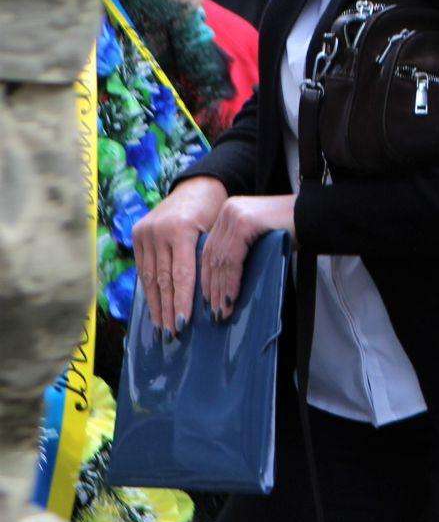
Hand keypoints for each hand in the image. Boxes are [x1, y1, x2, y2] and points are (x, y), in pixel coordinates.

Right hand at [132, 178, 226, 333]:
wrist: (199, 186)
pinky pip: (143, 268)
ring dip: (156, 305)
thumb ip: (207, 259)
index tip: (184, 324)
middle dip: (168, 309)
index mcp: (180, 229)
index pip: (180, 273)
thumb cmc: (217, 212)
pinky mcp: (137, 235)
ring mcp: (145, 233)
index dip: (182, 300)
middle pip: (162, 279)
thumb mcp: (216, 232)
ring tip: (162, 329)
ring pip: (150, 277)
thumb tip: (208, 298)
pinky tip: (154, 308)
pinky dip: (149, 290)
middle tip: (172, 335)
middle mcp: (158, 231)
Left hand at [200, 194, 294, 320]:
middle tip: (216, 312)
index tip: (209, 301)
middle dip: (213, 287)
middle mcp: (229, 209)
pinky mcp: (244, 222)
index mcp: (230, 211)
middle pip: (212, 255)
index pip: (211, 249)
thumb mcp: (263, 239)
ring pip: (220, 259)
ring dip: (221, 289)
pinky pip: (232, 258)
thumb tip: (225, 283)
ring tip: (223, 312)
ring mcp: (235, 214)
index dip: (208, 277)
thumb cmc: (298, 230)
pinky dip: (230, 282)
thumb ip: (243, 251)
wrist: (321, 217)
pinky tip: (232, 299)